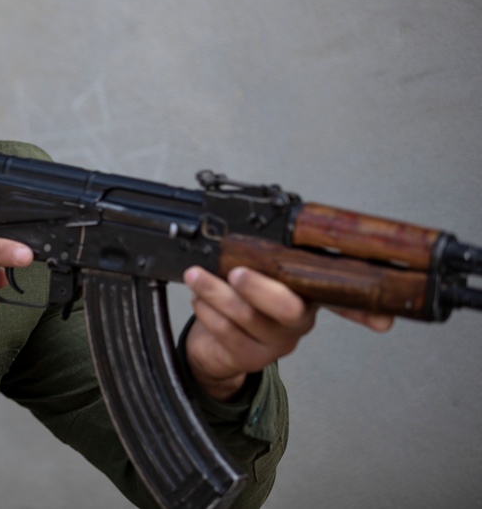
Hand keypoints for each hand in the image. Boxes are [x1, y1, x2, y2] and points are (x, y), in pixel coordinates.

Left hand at [182, 266, 393, 401]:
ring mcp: (276, 342)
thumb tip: (255, 224)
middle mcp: (298, 320)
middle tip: (237, 273)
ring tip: (197, 277)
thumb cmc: (238, 297)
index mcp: (307, 293)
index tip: (383, 320)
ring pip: (249, 318)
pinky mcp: (251, 357)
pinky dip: (208, 311)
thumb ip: (266, 255)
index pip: (344, 299)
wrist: (214, 345)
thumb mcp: (257, 271)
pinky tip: (199, 299)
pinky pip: (228, 333)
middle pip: (290, 309)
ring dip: (217, 293)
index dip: (366, 309)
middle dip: (261, 288)